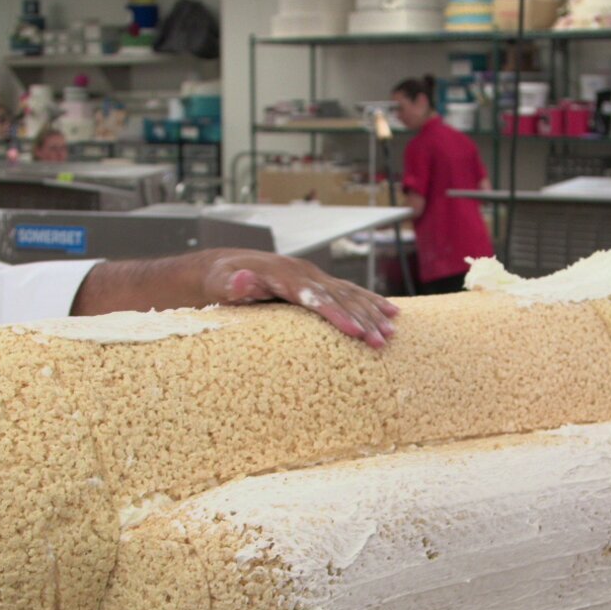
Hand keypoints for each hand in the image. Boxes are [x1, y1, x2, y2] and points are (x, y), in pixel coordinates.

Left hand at [203, 252, 398, 347]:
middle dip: (362, 320)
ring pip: (350, 294)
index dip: (336, 314)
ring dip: (372, 314)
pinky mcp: (318, 282)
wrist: (226, 267)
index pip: (315, 297)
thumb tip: (242, 279)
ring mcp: (314, 276)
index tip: (355, 331)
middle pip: (339, 297)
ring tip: (391, 334)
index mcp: (284, 275)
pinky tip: (391, 313)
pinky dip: (371, 302)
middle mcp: (304, 273)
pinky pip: (350, 291)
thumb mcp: (219, 282)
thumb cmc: (221, 281)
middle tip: (381, 342)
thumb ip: (232, 284)